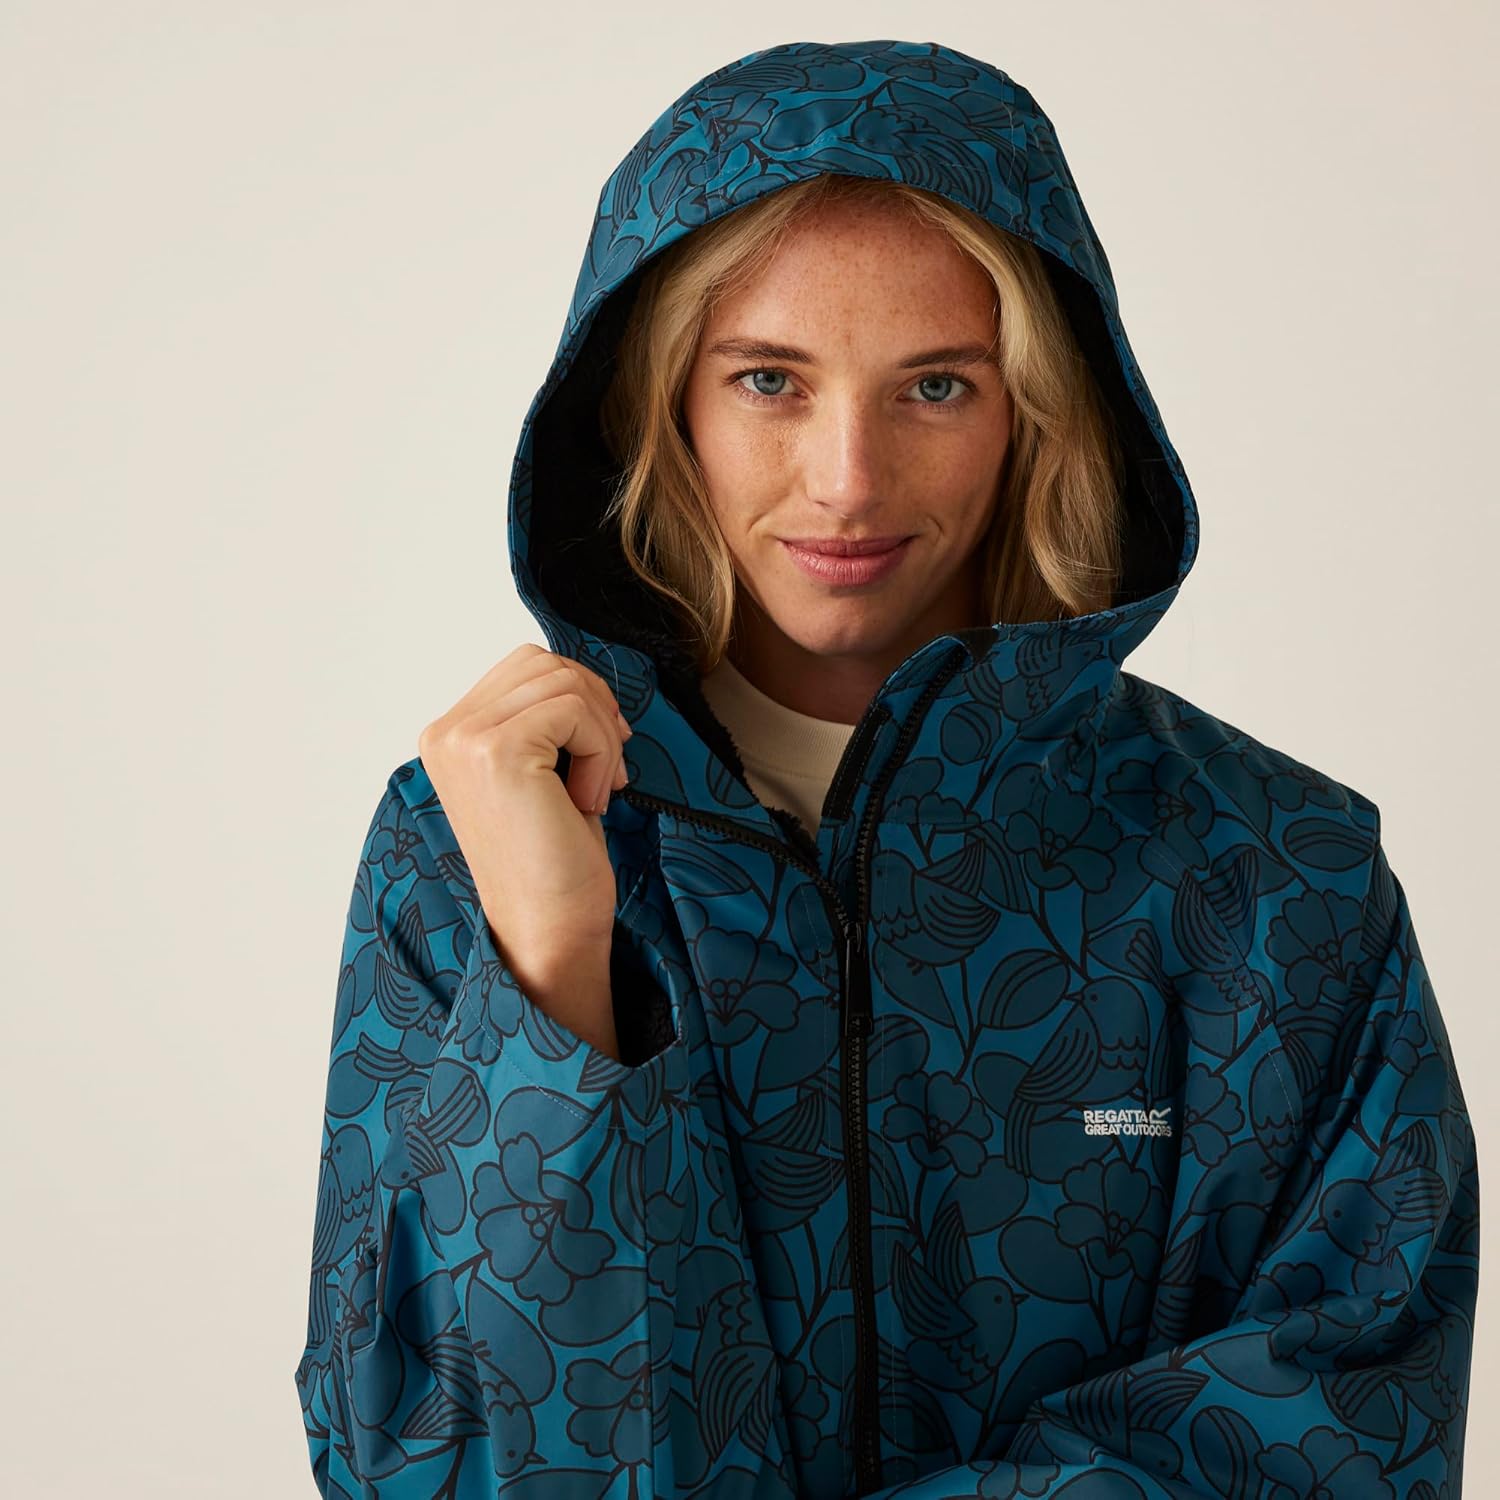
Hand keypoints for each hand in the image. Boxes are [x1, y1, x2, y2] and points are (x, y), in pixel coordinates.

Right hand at [417, 643, 633, 1054]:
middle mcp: (446, 731)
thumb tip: (582, 675)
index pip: (526, 665)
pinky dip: (600, 753)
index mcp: (449, 734)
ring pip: (564, 683)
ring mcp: (465, 739)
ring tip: (598, 790)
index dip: (579, 697)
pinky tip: (590, 801)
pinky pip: (574, 711)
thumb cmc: (553, 860)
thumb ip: (540, 717)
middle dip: (595, 707)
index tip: (603, 749)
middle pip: (545, 663)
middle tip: (612, 766)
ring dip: (601, 735)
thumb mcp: (542, 771)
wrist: (548, 929)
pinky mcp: (497, 751)